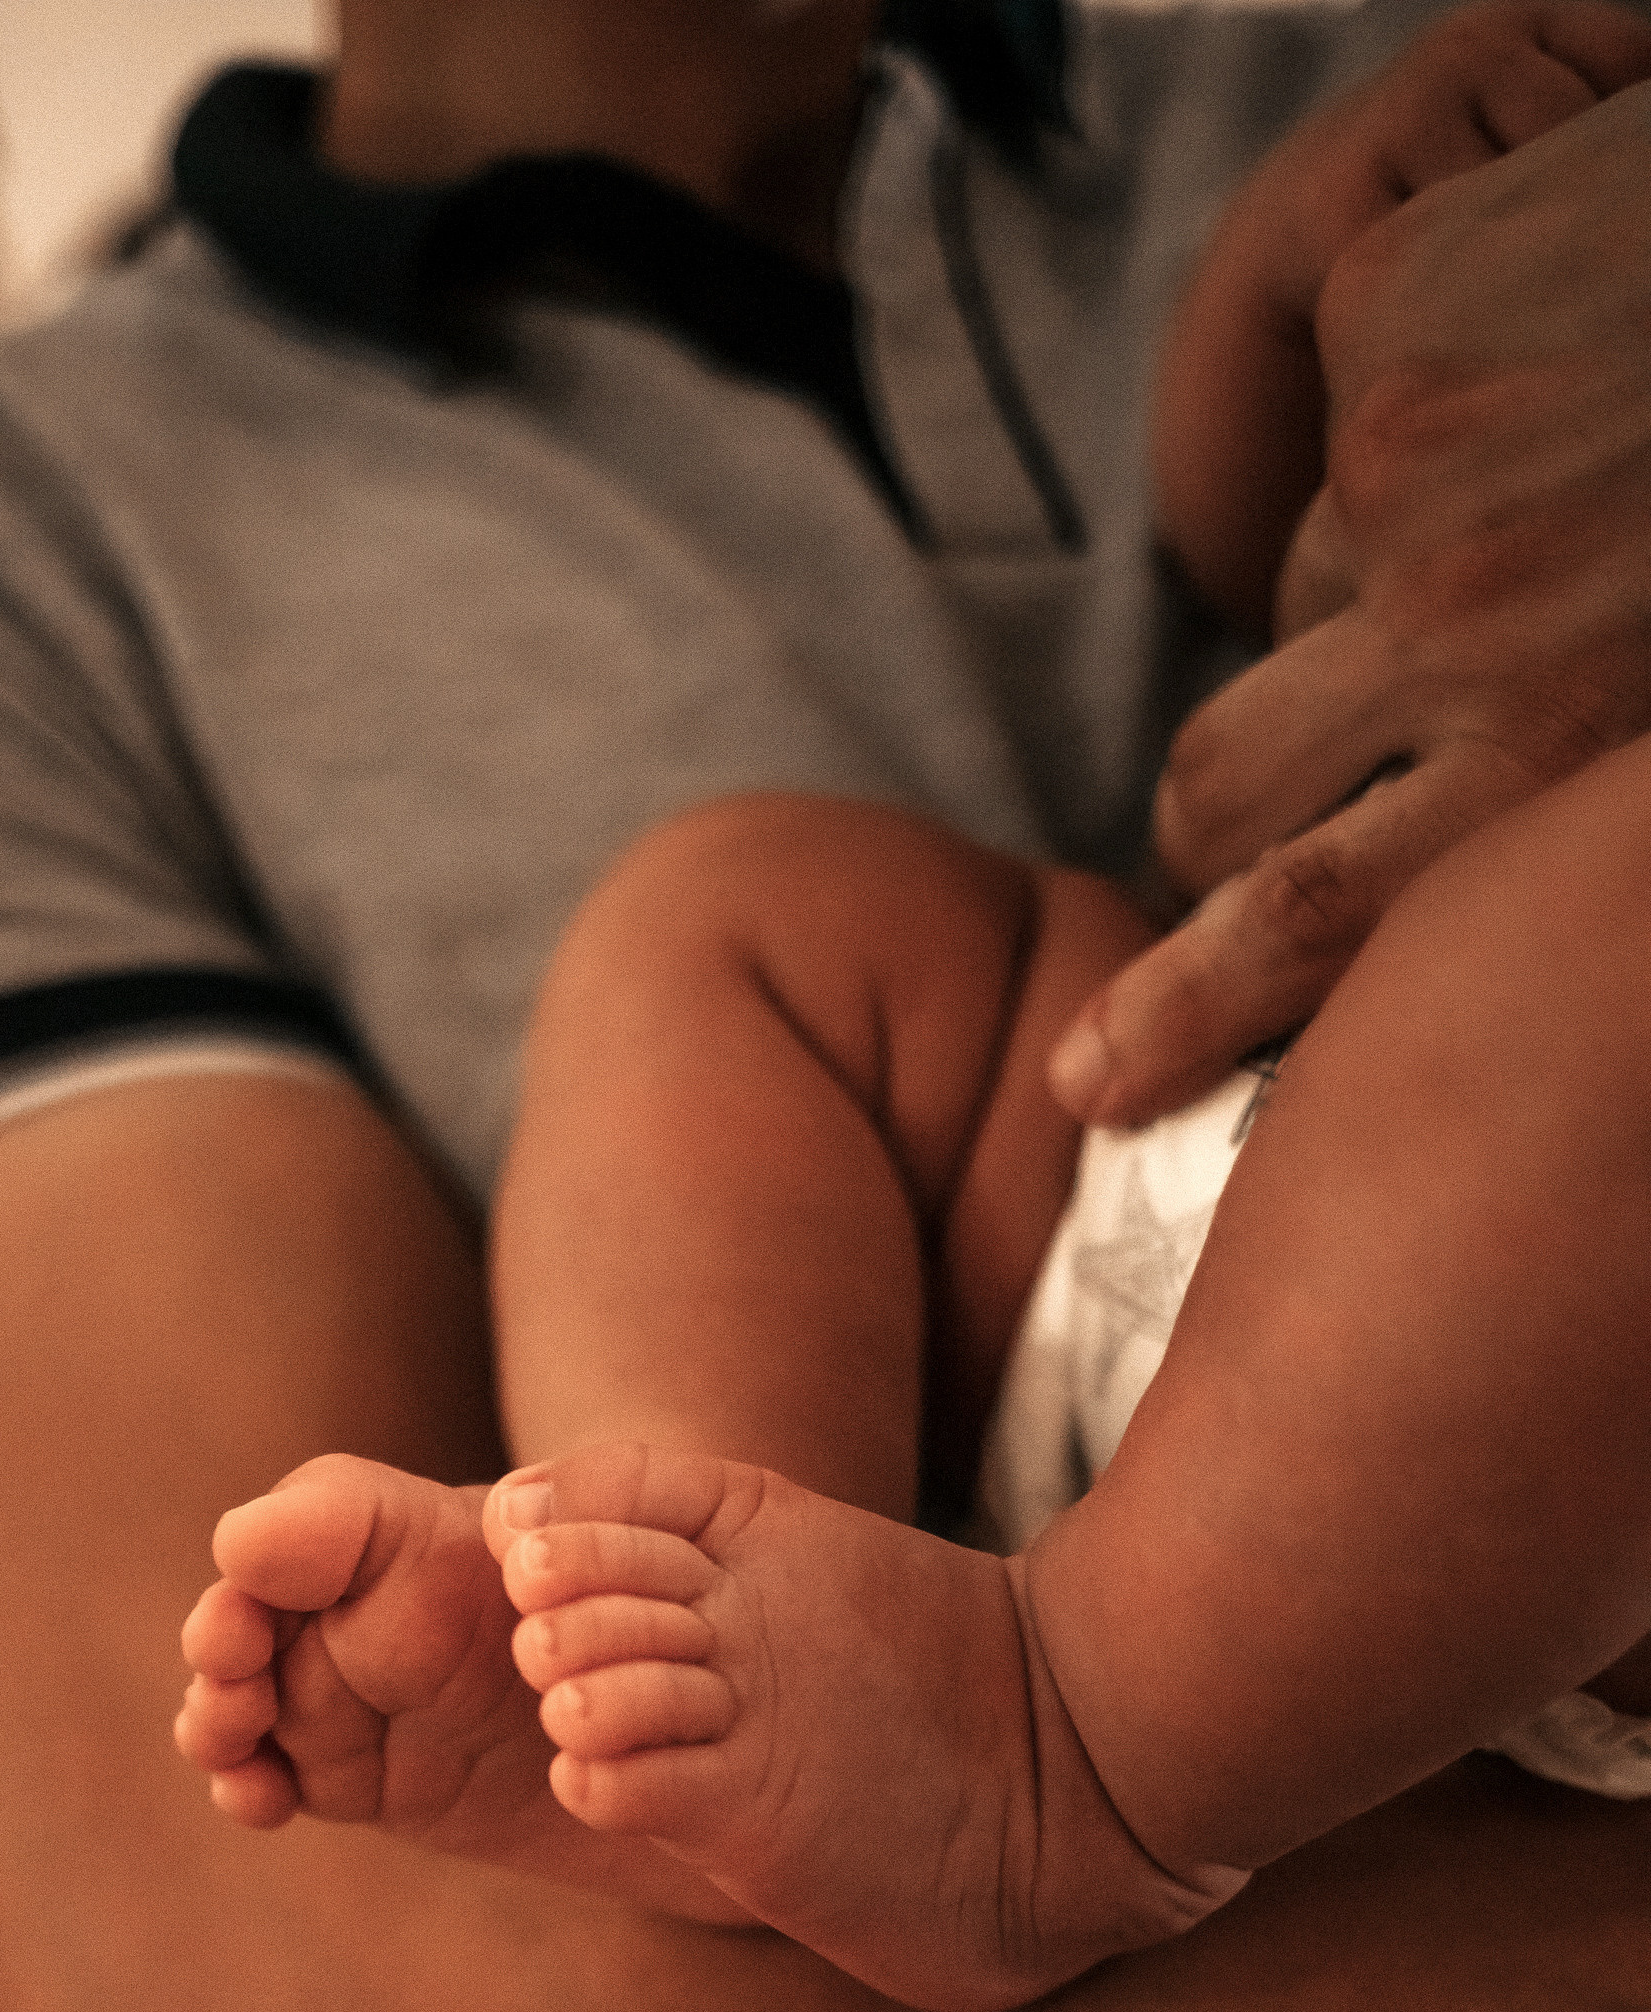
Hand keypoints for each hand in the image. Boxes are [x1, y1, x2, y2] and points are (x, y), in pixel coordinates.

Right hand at [1053, 74, 1650, 1127]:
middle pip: (1225, 776)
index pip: (1297, 918)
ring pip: (1304, 592)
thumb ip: (1534, 852)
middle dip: (1223, 822)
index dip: (1178, 1010)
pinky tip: (1549, 391)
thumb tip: (1417, 947)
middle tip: (1264, 828)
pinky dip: (1423, 429)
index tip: (1094, 1074)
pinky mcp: (1389, 302)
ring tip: (1537, 543)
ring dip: (1378, 599)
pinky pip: (1343, 418)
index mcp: (1551, 752)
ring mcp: (1405, 451)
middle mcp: (1456, 613)